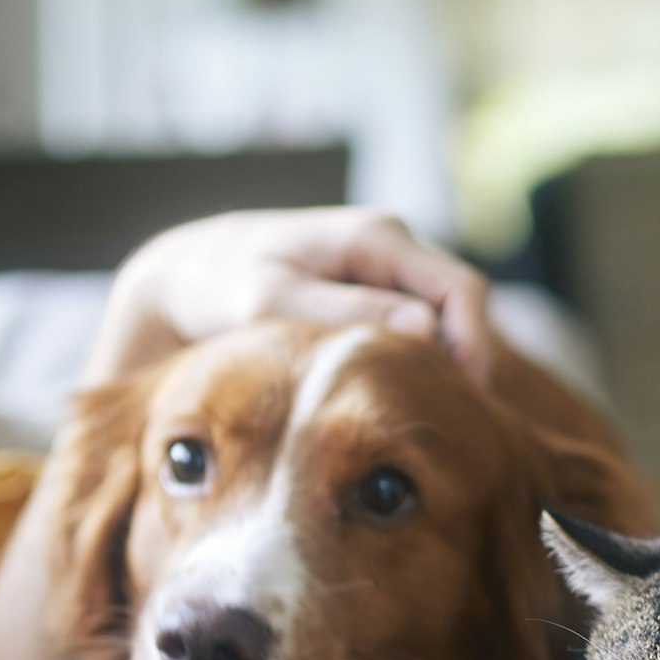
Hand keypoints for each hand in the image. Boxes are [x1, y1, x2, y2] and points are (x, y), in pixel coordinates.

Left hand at [89, 207, 493, 384]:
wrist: (185, 277)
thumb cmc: (219, 286)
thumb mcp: (269, 300)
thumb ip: (345, 311)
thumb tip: (424, 327)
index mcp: (375, 237)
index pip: (461, 290)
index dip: (473, 347)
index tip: (460, 402)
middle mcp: (390, 244)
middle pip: (460, 306)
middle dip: (462, 361)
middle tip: (444, 422)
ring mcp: (384, 268)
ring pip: (441, 319)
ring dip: (438, 365)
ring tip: (422, 416)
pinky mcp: (372, 292)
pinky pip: (414, 326)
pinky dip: (413, 362)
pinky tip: (395, 400)